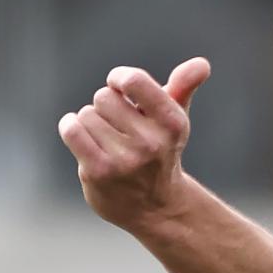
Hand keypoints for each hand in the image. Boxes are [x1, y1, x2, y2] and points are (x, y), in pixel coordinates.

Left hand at [58, 57, 210, 228]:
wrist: (154, 208)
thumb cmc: (161, 152)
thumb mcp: (174, 119)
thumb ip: (184, 86)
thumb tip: (201, 64)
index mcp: (172, 123)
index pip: (133, 80)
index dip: (120, 78)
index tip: (121, 87)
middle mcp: (150, 143)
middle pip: (104, 96)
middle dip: (107, 106)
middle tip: (118, 125)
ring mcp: (123, 160)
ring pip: (87, 114)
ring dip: (92, 122)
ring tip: (108, 140)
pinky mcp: (99, 173)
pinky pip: (73, 130)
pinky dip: (71, 127)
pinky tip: (80, 134)